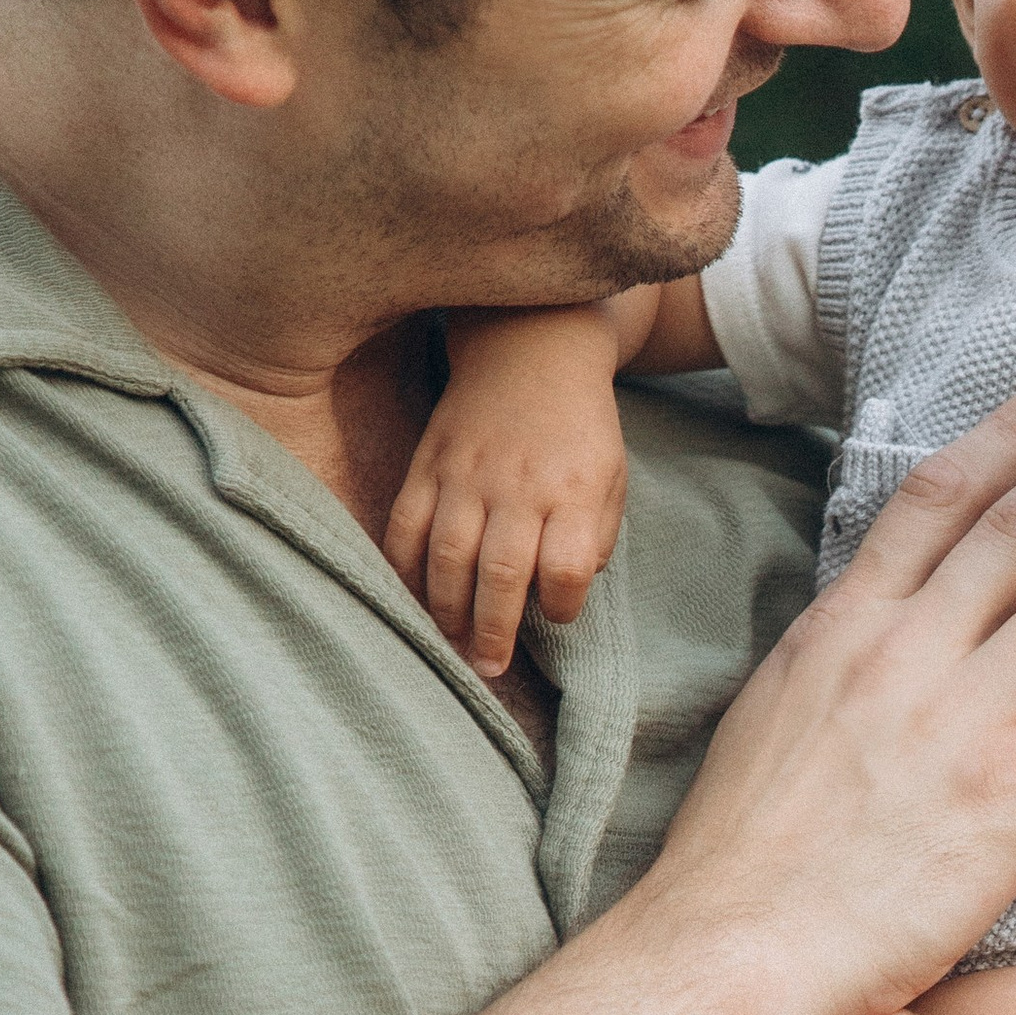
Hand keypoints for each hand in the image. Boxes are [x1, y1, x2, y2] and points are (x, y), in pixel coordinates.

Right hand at [384, 307, 630, 675]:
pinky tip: (411, 596)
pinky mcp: (428, 463)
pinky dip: (403, 567)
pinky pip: (405, 525)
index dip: (561, 603)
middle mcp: (518, 484)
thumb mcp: (611, 475)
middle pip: (502, 572)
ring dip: (446, 609)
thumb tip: (566, 588)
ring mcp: (466, 473)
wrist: (530, 346)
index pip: (566, 566)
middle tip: (489, 668)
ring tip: (451, 644)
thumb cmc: (578, 425)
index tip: (558, 614)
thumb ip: (596, 534)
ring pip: (448, 555)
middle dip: (494, 629)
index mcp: (573, 489)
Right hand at [646, 386, 1015, 1014]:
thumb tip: (872, 599)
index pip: (938, 500)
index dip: (1009, 439)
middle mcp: (908, 656)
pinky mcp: (1014, 806)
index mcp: (847, 628)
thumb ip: (839, 648)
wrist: (736, 948)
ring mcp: (964, 726)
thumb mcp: (774, 712)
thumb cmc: (745, 850)